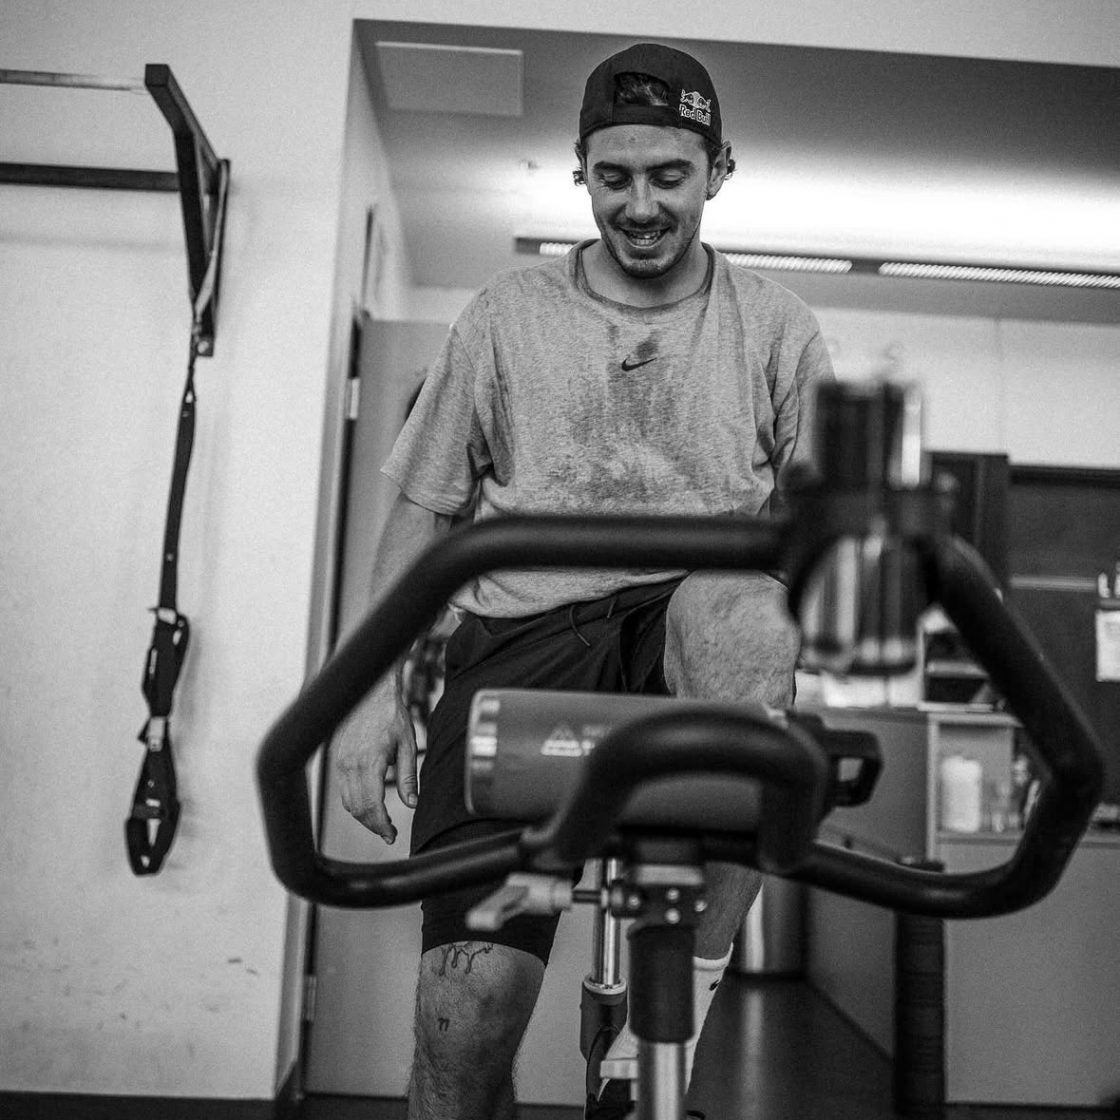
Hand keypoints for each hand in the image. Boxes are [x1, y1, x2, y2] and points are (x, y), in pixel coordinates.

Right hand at [335, 681, 418, 844]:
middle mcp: (351, 765)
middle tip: (389, 834)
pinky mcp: (338, 760)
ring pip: (347, 802)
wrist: (371, 693)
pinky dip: (355, 803)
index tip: (391, 835)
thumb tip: (411, 804)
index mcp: (370, 762)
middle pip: (357, 809)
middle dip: (373, 825)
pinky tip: (369, 805)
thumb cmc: (392, 715)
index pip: (372, 805)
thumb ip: (409, 777)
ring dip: (363, 817)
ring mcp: (341, 763)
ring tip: (381, 822)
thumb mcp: (408, 745)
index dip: (381, 825)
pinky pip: (343, 790)